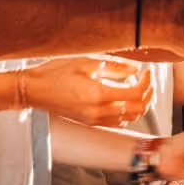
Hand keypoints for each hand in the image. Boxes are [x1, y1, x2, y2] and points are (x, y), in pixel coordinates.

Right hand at [23, 56, 152, 126]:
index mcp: (98, 94)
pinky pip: (117, 122)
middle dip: (148, 95)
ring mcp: (94, 120)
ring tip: (137, 88)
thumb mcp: (87, 62)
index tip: (148, 72)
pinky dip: (127, 113)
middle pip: (137, 110)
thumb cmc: (57, 72)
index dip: (147, 82)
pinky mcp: (89, 123)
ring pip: (129, 119)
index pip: (136, 94)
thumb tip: (137, 69)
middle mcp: (98, 112)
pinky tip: (123, 99)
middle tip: (148, 81)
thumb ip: (115, 66)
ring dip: (139, 105)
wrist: (35, 90)